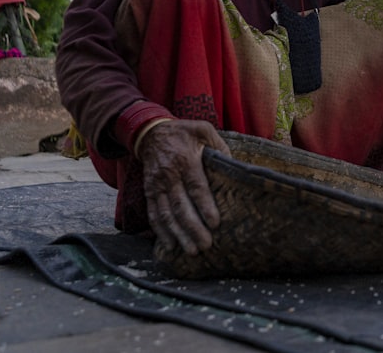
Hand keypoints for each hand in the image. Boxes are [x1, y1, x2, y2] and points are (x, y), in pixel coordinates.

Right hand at [136, 120, 230, 255]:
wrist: (151, 132)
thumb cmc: (184, 132)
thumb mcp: (204, 130)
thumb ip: (220, 147)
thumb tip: (234, 167)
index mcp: (186, 160)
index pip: (196, 187)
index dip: (205, 206)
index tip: (215, 223)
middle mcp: (169, 175)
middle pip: (181, 206)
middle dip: (193, 228)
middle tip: (206, 245)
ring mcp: (157, 185)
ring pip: (166, 214)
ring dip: (178, 234)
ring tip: (192, 251)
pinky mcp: (149, 192)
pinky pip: (154, 214)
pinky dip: (161, 231)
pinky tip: (170, 245)